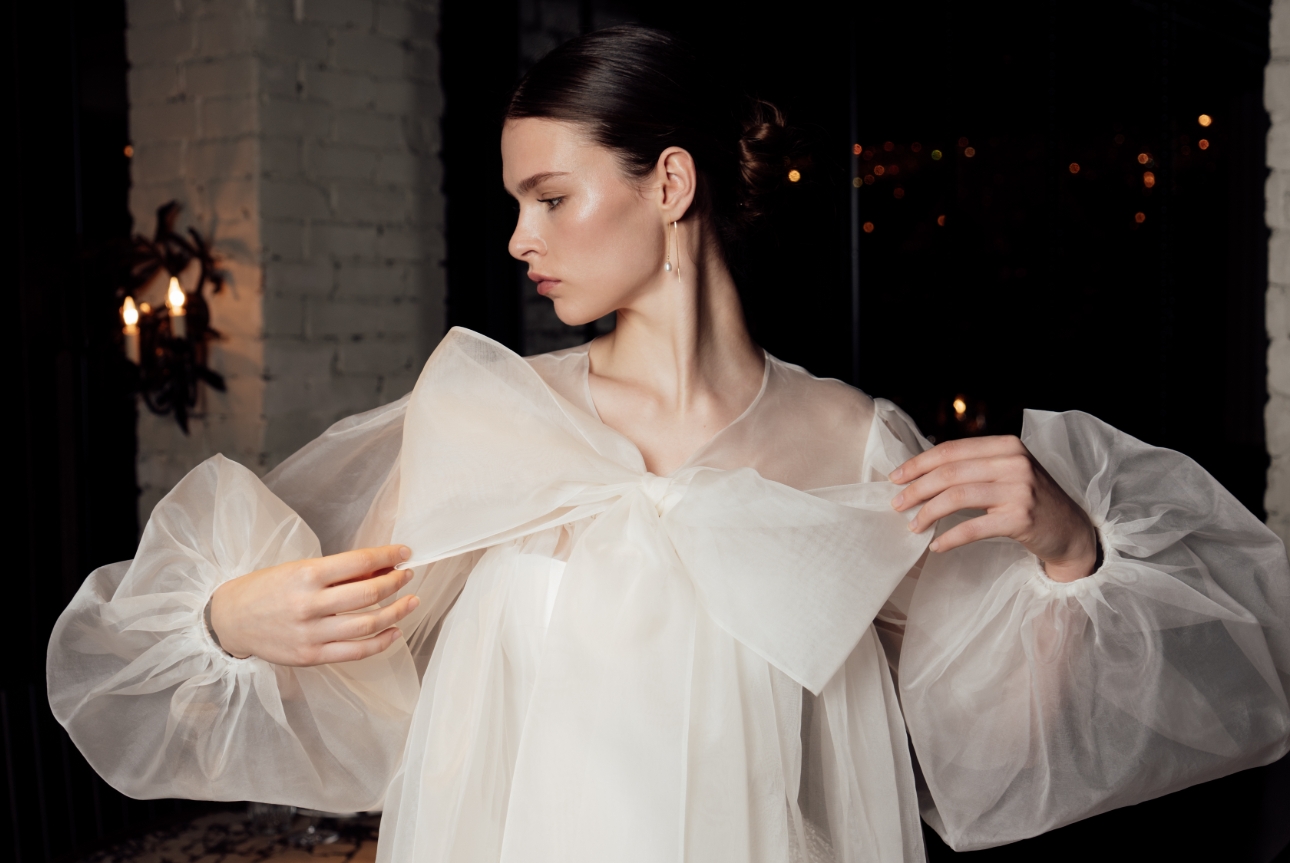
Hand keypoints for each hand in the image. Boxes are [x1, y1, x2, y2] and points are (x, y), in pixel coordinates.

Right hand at [209, 544, 419, 664]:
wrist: (229, 619)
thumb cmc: (266, 589)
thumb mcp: (297, 569)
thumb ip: (337, 573)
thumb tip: (379, 570)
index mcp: (305, 575)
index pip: (359, 562)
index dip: (387, 556)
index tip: (404, 552)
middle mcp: (309, 604)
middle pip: (368, 594)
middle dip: (396, 582)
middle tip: (407, 575)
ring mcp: (310, 633)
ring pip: (367, 624)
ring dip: (396, 611)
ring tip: (411, 601)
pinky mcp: (311, 656)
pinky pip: (355, 651)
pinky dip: (381, 642)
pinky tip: (395, 631)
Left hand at [889, 436, 1097, 582]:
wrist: (1071, 530)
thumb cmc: (1031, 500)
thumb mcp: (1007, 471)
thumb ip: (974, 465)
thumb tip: (921, 472)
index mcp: (1006, 445)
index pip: (951, 450)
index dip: (918, 464)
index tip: (896, 478)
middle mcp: (1014, 462)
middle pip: (949, 473)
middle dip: (916, 489)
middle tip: (897, 504)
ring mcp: (1019, 489)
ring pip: (957, 497)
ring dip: (928, 513)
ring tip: (913, 526)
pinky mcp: (1021, 518)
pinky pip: (973, 527)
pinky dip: (950, 537)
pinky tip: (936, 545)